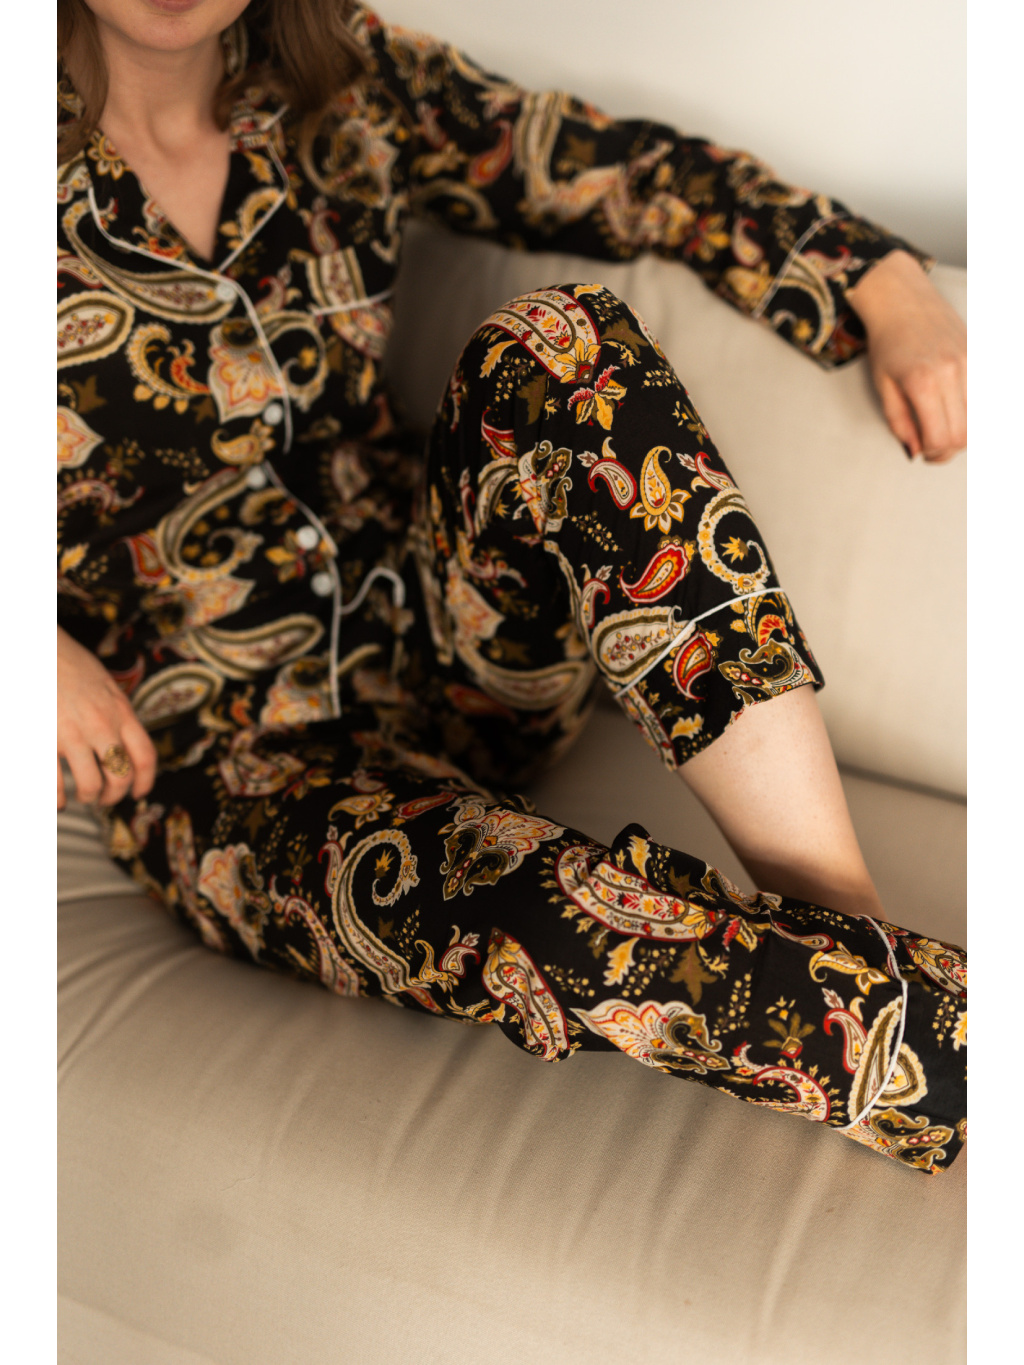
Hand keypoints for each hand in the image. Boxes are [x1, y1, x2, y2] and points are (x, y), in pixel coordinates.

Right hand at [57, 625, 156, 809]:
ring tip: (82, 797)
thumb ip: (117, 711)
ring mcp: (72, 734)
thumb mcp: (106, 684)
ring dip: (89, 796)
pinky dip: (57, 800)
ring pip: (91, 784)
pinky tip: (57, 802)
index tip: (140, 792)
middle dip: (115, 795)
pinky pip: (53, 783)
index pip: (145, 755)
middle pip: (121, 775)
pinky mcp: (43, 740)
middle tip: (106, 799)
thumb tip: (124, 735)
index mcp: (120, 711)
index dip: (146, 781)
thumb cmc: (69, 662)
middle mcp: (101, 725)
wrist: (38, 646)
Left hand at [845, 250, 966, 463]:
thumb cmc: (887, 341)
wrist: (901, 300)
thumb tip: (916, 450)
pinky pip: (984, 395)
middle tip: (934, 447)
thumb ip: (900, 422)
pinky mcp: (979, 354)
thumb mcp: (883, 387)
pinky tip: (956, 408)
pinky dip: (973, 409)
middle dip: (949, 448)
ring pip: (979, 417)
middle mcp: (952, 372)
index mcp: (923, 383)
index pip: (942, 438)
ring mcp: (970, 362)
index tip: (925, 454)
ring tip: (944, 427)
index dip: (934, 454)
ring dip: (963, 431)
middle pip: (965, 433)